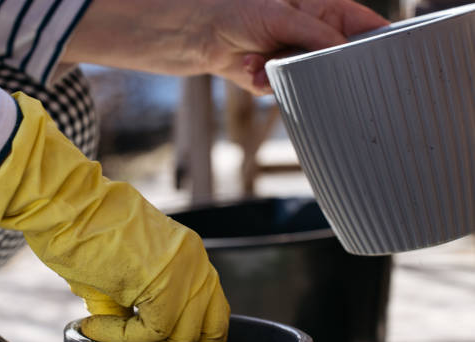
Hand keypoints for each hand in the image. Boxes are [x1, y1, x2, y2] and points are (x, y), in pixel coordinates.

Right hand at [0, 93, 229, 341]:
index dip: (196, 339)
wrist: (65, 203)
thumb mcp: (122, 274)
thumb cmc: (82, 234)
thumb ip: (140, 304)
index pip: (213, 307)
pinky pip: (154, 332)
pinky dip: (120, 338)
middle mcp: (195, 260)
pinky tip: (92, 327)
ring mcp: (183, 269)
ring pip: (183, 336)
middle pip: (212, 325)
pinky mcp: (163, 280)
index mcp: (190, 254)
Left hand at [63, 0, 387, 93]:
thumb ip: (316, 33)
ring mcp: (290, 57)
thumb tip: (344, 52)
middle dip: (326, 70)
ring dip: (286, 75)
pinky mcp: (271, 76)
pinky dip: (264, 83)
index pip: (363, 26)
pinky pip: (282, 90)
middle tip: (319, 76)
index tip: (392, 63)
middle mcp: (308, 33)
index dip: (378, 44)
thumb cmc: (235, 10)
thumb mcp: (281, 15)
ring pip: (309, 80)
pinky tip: (247, 69)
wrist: (192, 33)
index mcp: (320, 9)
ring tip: (259, 60)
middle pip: (338, 59)